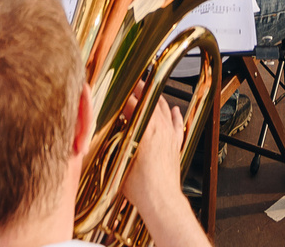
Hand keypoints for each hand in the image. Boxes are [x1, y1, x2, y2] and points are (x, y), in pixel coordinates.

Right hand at [122, 97, 191, 228]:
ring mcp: (170, 135)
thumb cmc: (142, 187)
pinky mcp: (175, 145)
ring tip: (147, 92)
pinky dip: (174, 115)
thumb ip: (114, 143)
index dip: (122, 95)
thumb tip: (106, 134)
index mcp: (145, 129)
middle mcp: (160, 128)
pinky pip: (177, 124)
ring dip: (154, 99)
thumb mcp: (118, 160)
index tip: (116, 91)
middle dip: (138, 91)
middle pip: (149, 100)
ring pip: (164, 108)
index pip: (132, 103)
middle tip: (130, 84)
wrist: (161, 200)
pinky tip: (174, 110)